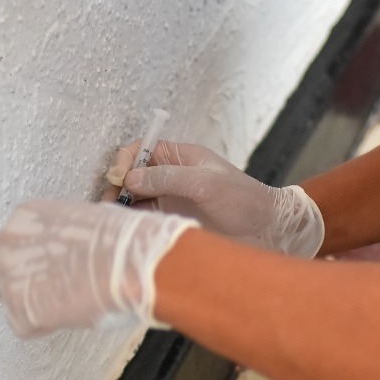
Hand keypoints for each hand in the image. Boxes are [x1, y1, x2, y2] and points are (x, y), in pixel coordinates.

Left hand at [0, 200, 195, 337]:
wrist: (134, 264)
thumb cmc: (126, 245)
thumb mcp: (88, 226)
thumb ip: (65, 241)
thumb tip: (72, 256)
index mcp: (26, 216)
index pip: (9, 246)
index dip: (16, 266)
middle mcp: (8, 241)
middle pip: (1, 276)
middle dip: (19, 288)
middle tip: (18, 298)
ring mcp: (9, 277)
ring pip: (18, 304)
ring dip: (41, 308)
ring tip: (76, 300)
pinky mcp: (19, 311)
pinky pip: (29, 327)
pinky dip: (50, 327)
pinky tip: (74, 312)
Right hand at [107, 141, 323, 257]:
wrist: (267, 230)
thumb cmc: (243, 200)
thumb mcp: (205, 183)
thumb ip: (167, 178)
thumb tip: (129, 178)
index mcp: (180, 156)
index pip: (141, 150)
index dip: (126, 161)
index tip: (119, 178)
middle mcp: (172, 175)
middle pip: (133, 175)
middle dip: (118, 186)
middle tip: (111, 203)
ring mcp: (172, 199)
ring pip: (135, 198)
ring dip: (122, 206)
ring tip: (115, 218)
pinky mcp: (174, 221)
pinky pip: (147, 218)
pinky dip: (134, 221)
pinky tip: (128, 229)